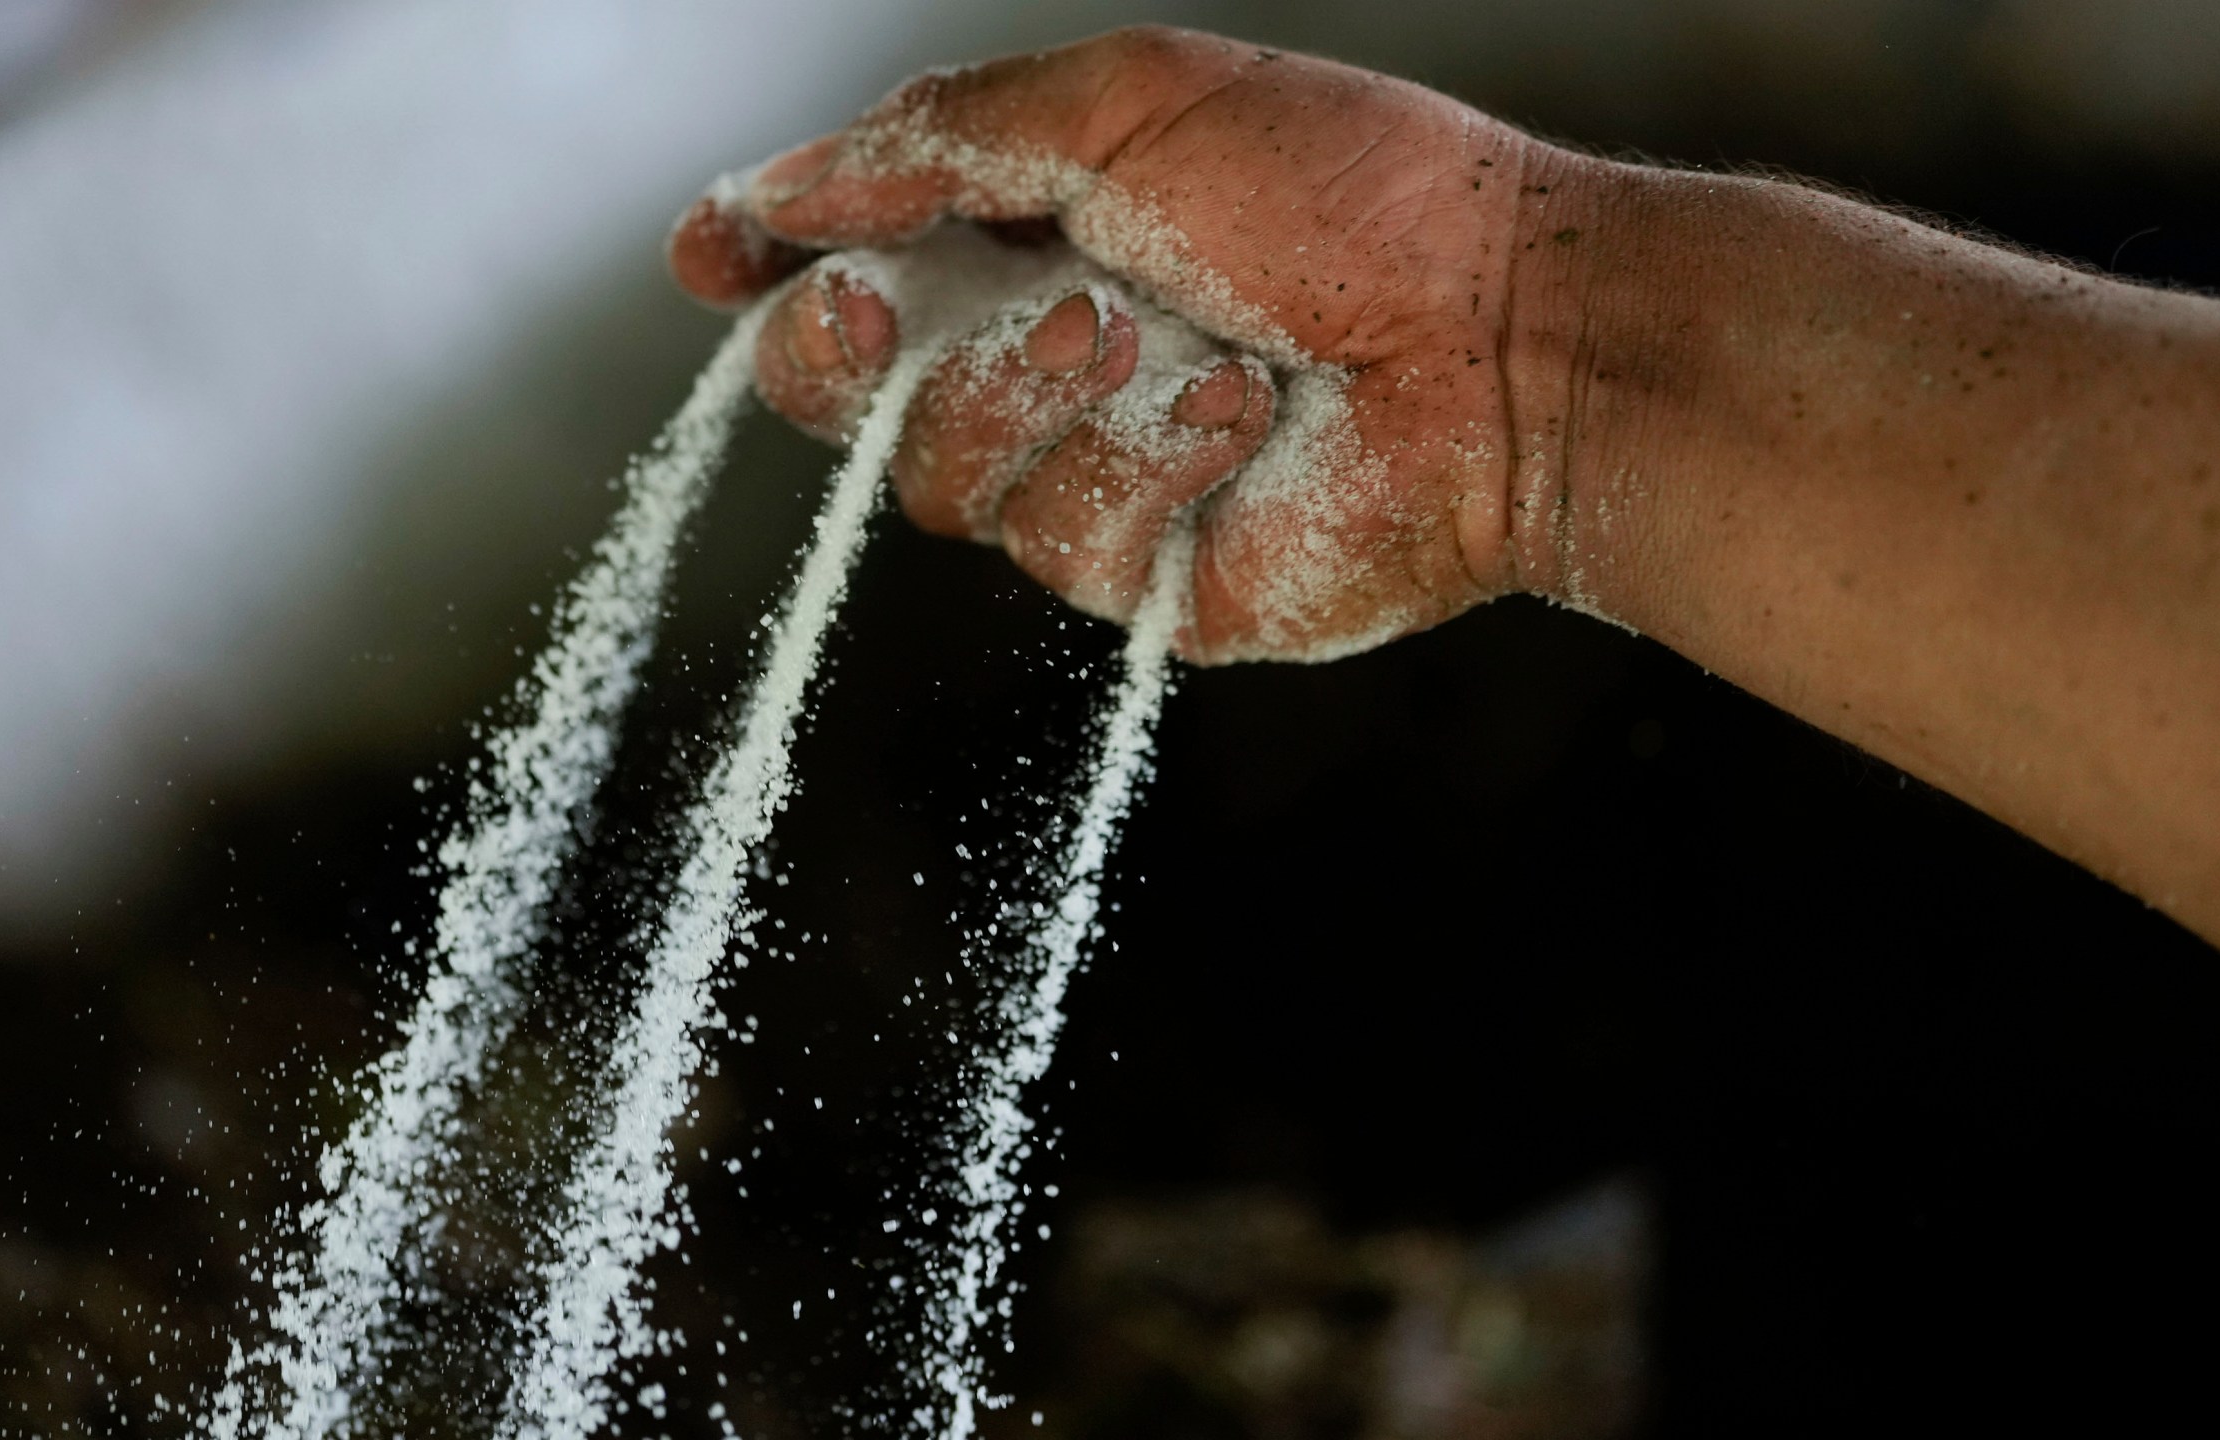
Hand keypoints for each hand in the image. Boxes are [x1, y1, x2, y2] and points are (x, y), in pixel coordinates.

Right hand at [665, 25, 1577, 661]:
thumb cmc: (1350, 197)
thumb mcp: (1132, 104)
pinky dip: (1148, 458)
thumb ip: (945, 137)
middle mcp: (1042, 360)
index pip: (847, 257)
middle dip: (827, 353)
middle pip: (842, 397)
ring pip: (939, 478)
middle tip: (863, 306)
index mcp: (1032, 228)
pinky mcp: (1149, 580)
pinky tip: (1248, 411)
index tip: (709, 252)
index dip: (762, 260)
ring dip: (1027, 391)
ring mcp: (1090, 475)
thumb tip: (784, 185)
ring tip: (1153, 329)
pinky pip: (1063, 538)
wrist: (1510, 343)